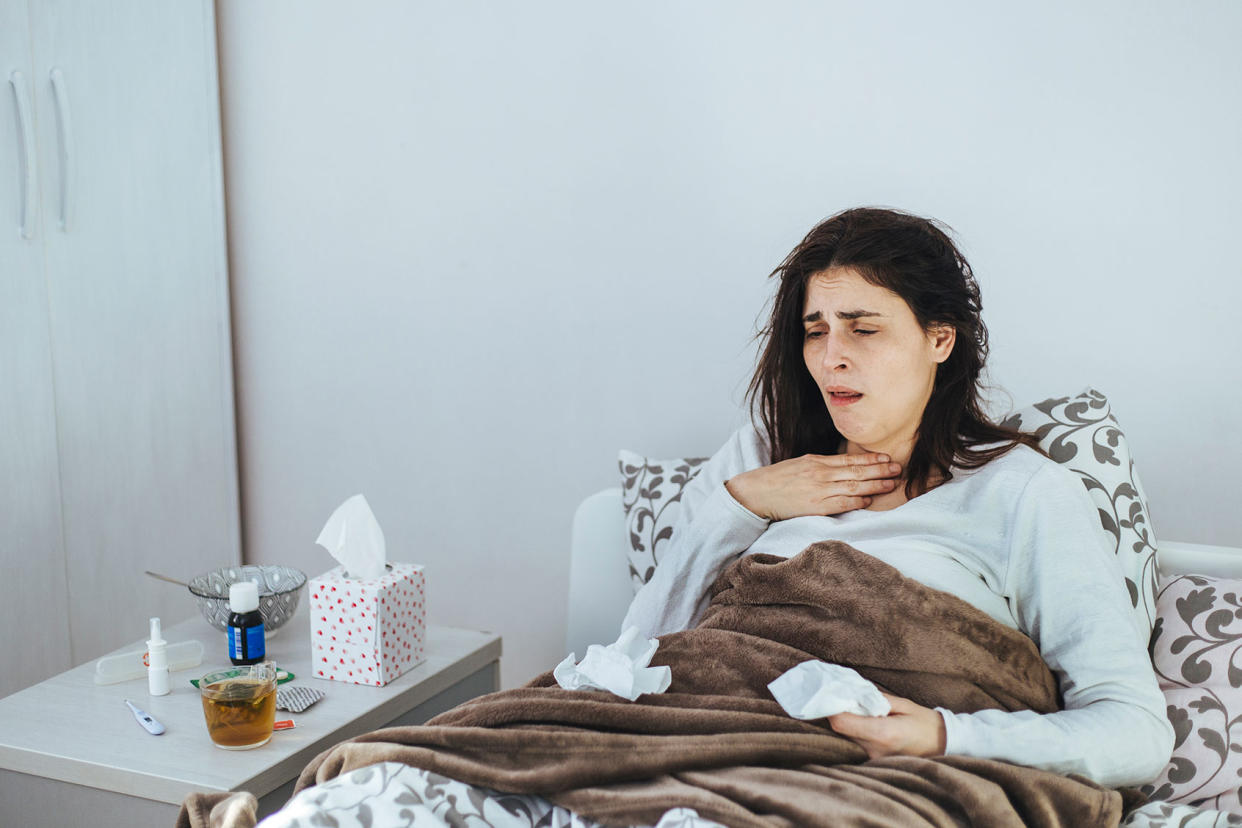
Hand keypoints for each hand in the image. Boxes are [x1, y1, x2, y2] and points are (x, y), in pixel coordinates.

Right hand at [724, 453, 900, 519]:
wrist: (755, 493)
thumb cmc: (777, 479)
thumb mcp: (800, 465)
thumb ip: (821, 466)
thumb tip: (843, 468)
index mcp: (817, 462)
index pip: (850, 460)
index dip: (871, 460)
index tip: (887, 458)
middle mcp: (820, 474)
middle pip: (856, 472)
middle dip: (880, 471)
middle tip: (899, 469)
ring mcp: (818, 490)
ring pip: (853, 487)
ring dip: (875, 486)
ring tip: (891, 484)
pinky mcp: (814, 507)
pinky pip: (840, 504)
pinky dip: (856, 502)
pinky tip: (868, 501)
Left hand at [827, 693, 946, 758]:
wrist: (945, 745)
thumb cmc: (925, 722)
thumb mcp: (902, 704)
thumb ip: (874, 699)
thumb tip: (851, 692)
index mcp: (882, 733)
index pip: (841, 724)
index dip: (833, 709)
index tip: (834, 696)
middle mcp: (874, 750)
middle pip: (841, 731)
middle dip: (839, 714)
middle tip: (845, 699)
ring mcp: (874, 759)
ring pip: (847, 739)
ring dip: (848, 724)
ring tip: (859, 711)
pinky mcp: (875, 762)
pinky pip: (856, 745)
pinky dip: (856, 733)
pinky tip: (865, 724)